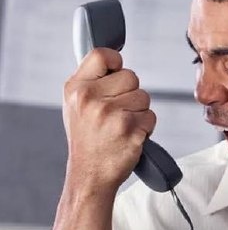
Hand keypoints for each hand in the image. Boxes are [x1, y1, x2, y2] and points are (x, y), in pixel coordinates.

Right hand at [62, 47, 153, 192]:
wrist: (90, 175)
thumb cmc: (88, 139)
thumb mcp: (76, 105)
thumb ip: (92, 81)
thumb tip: (114, 59)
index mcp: (76, 88)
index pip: (103, 55)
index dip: (116, 63)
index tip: (116, 74)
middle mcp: (91, 98)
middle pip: (131, 77)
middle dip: (131, 93)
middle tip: (116, 113)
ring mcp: (111, 114)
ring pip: (144, 97)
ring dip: (139, 112)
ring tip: (121, 127)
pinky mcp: (129, 129)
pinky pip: (151, 117)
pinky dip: (146, 127)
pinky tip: (129, 137)